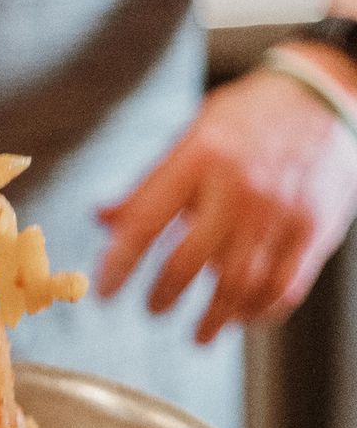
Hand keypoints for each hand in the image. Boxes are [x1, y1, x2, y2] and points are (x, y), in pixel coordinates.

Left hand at [95, 70, 356, 343]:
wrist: (325, 93)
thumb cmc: (249, 116)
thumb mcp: (193, 133)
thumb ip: (150, 183)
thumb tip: (103, 219)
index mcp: (199, 157)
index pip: (145, 221)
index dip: (119, 263)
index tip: (105, 292)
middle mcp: (237, 186)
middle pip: (188, 260)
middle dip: (163, 295)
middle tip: (152, 310)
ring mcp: (279, 210)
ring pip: (238, 283)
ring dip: (213, 317)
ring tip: (199, 334)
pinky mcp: (313, 228)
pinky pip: (284, 286)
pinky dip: (260, 310)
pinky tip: (244, 318)